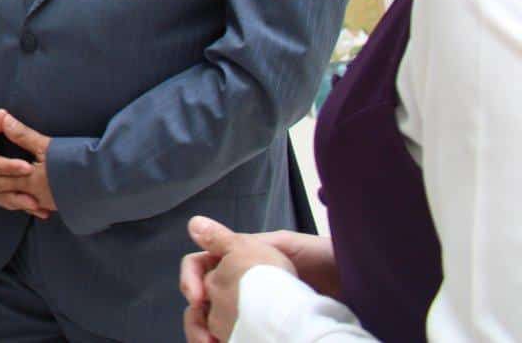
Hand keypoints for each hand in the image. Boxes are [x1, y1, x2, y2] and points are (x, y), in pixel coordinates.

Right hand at [0, 107, 50, 220]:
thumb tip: (4, 117)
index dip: (10, 167)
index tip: (28, 167)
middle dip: (17, 192)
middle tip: (36, 198)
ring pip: (0, 197)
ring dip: (19, 203)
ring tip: (39, 208)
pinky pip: (6, 197)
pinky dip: (21, 204)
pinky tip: (40, 210)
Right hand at [181, 226, 337, 342]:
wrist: (364, 287)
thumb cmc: (327, 263)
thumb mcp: (285, 246)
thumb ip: (241, 240)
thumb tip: (195, 225)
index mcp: (243, 263)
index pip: (202, 266)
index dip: (191, 278)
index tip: (198, 296)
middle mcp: (243, 288)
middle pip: (202, 301)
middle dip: (195, 318)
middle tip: (205, 337)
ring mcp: (253, 312)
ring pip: (213, 324)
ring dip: (205, 335)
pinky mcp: (264, 331)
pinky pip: (234, 337)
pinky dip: (224, 342)